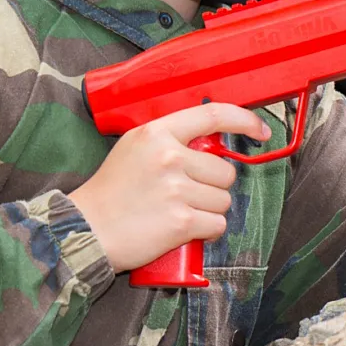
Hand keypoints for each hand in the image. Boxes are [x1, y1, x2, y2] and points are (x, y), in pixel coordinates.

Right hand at [69, 103, 270, 272]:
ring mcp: (176, 189)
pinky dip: (206, 231)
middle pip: (225, 170)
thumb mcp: (135, 147)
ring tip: (177, 212)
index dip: (244, 121)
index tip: (260, 131)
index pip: (213, 115)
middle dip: (212, 186)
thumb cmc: (111, 191)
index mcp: (158, 132)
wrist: (84, 230)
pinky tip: (182, 229)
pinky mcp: (181, 221)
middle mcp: (169, 156)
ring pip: (224, 200)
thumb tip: (214, 140)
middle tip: (183, 195)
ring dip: (208, 210)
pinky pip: (217, 224)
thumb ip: (171, 138)